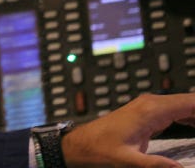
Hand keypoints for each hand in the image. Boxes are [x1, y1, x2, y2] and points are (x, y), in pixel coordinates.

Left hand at [62, 92, 194, 167]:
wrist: (79, 144)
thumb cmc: (99, 150)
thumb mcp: (129, 162)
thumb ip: (157, 166)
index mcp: (151, 110)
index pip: (192, 102)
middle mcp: (152, 104)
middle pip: (192, 102)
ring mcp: (150, 107)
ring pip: (186, 106)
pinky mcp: (148, 113)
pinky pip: (177, 111)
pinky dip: (192, 117)